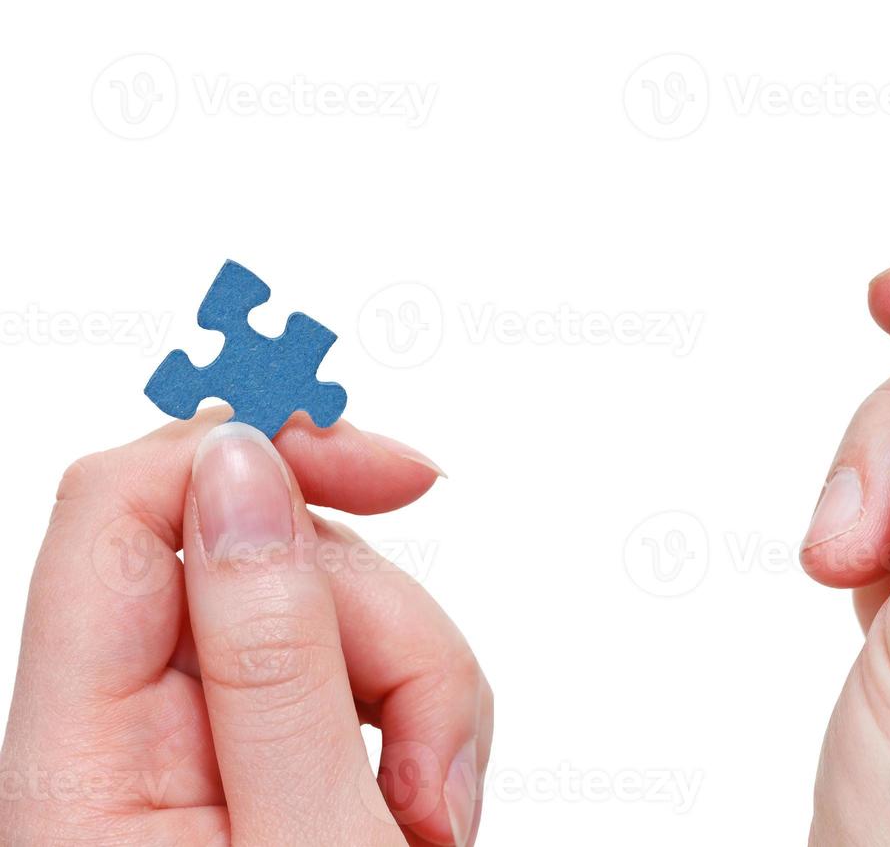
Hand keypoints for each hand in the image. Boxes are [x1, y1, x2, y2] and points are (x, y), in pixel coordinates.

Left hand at [0, 411, 491, 845]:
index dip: (250, 452)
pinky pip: (360, 663)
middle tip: (431, 749)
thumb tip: (245, 465)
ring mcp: (201, 743)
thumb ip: (274, 655)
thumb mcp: (311, 837)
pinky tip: (426, 802)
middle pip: (259, 558)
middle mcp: (127, 737)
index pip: (118, 512)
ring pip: (329, 604)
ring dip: (418, 684)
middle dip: (382, 622)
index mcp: (84, 762)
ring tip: (433, 809)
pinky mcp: (266, 755)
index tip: (388, 470)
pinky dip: (420, 713)